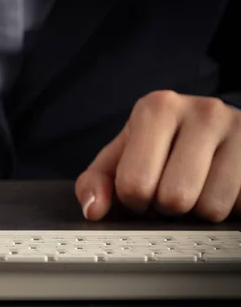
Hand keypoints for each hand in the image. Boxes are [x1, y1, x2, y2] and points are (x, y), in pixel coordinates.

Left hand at [76, 90, 240, 221]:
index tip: (140, 191)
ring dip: (198, 212)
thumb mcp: (120, 158)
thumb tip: (93, 209)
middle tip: (169, 191)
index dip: (133, 201)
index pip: (135, 184)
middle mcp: (203, 111)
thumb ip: (95, 182)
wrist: (212, 129)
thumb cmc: (159, 146)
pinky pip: (240, 208)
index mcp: (157, 107)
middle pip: (175, 198)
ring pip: (212, 208)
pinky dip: (227, 209)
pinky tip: (220, 189)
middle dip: (166, 207)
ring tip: (196, 188)